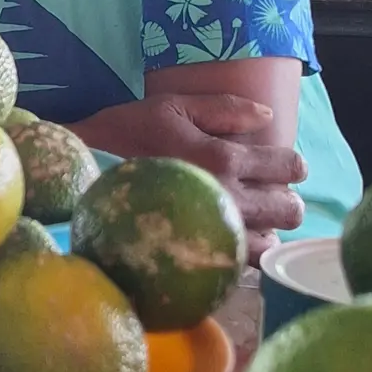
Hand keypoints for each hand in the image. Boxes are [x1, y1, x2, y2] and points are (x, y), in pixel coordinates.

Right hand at [75, 93, 305, 257]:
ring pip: (270, 242)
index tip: (282, 165)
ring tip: (249, 219)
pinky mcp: (193, 255)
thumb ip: (224, 109)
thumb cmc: (124, 135)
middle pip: (289, 208)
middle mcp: (225, 197)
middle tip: (268, 193)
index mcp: (223, 157)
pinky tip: (229, 239)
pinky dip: (243, 254)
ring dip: (267, 229)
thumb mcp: (171, 107)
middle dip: (287, 199)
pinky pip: (238, 264)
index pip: (288, 166)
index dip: (291, 164)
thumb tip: (268, 118)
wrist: (80, 176)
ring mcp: (210, 230)